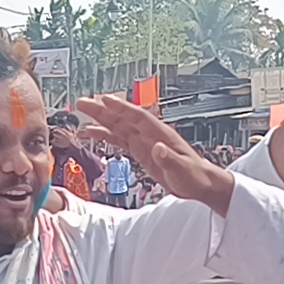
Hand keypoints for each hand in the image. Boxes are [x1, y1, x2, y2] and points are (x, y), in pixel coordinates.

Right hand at [76, 95, 233, 214]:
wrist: (200, 183)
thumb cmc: (195, 176)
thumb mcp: (183, 170)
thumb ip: (169, 159)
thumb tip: (158, 148)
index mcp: (161, 135)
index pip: (137, 117)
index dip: (121, 108)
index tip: (104, 100)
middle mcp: (150, 135)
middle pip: (123, 118)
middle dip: (103, 110)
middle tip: (83, 102)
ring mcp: (144, 142)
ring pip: (119, 126)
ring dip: (101, 119)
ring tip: (83, 112)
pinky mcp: (141, 151)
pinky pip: (120, 140)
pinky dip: (106, 135)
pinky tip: (93, 132)